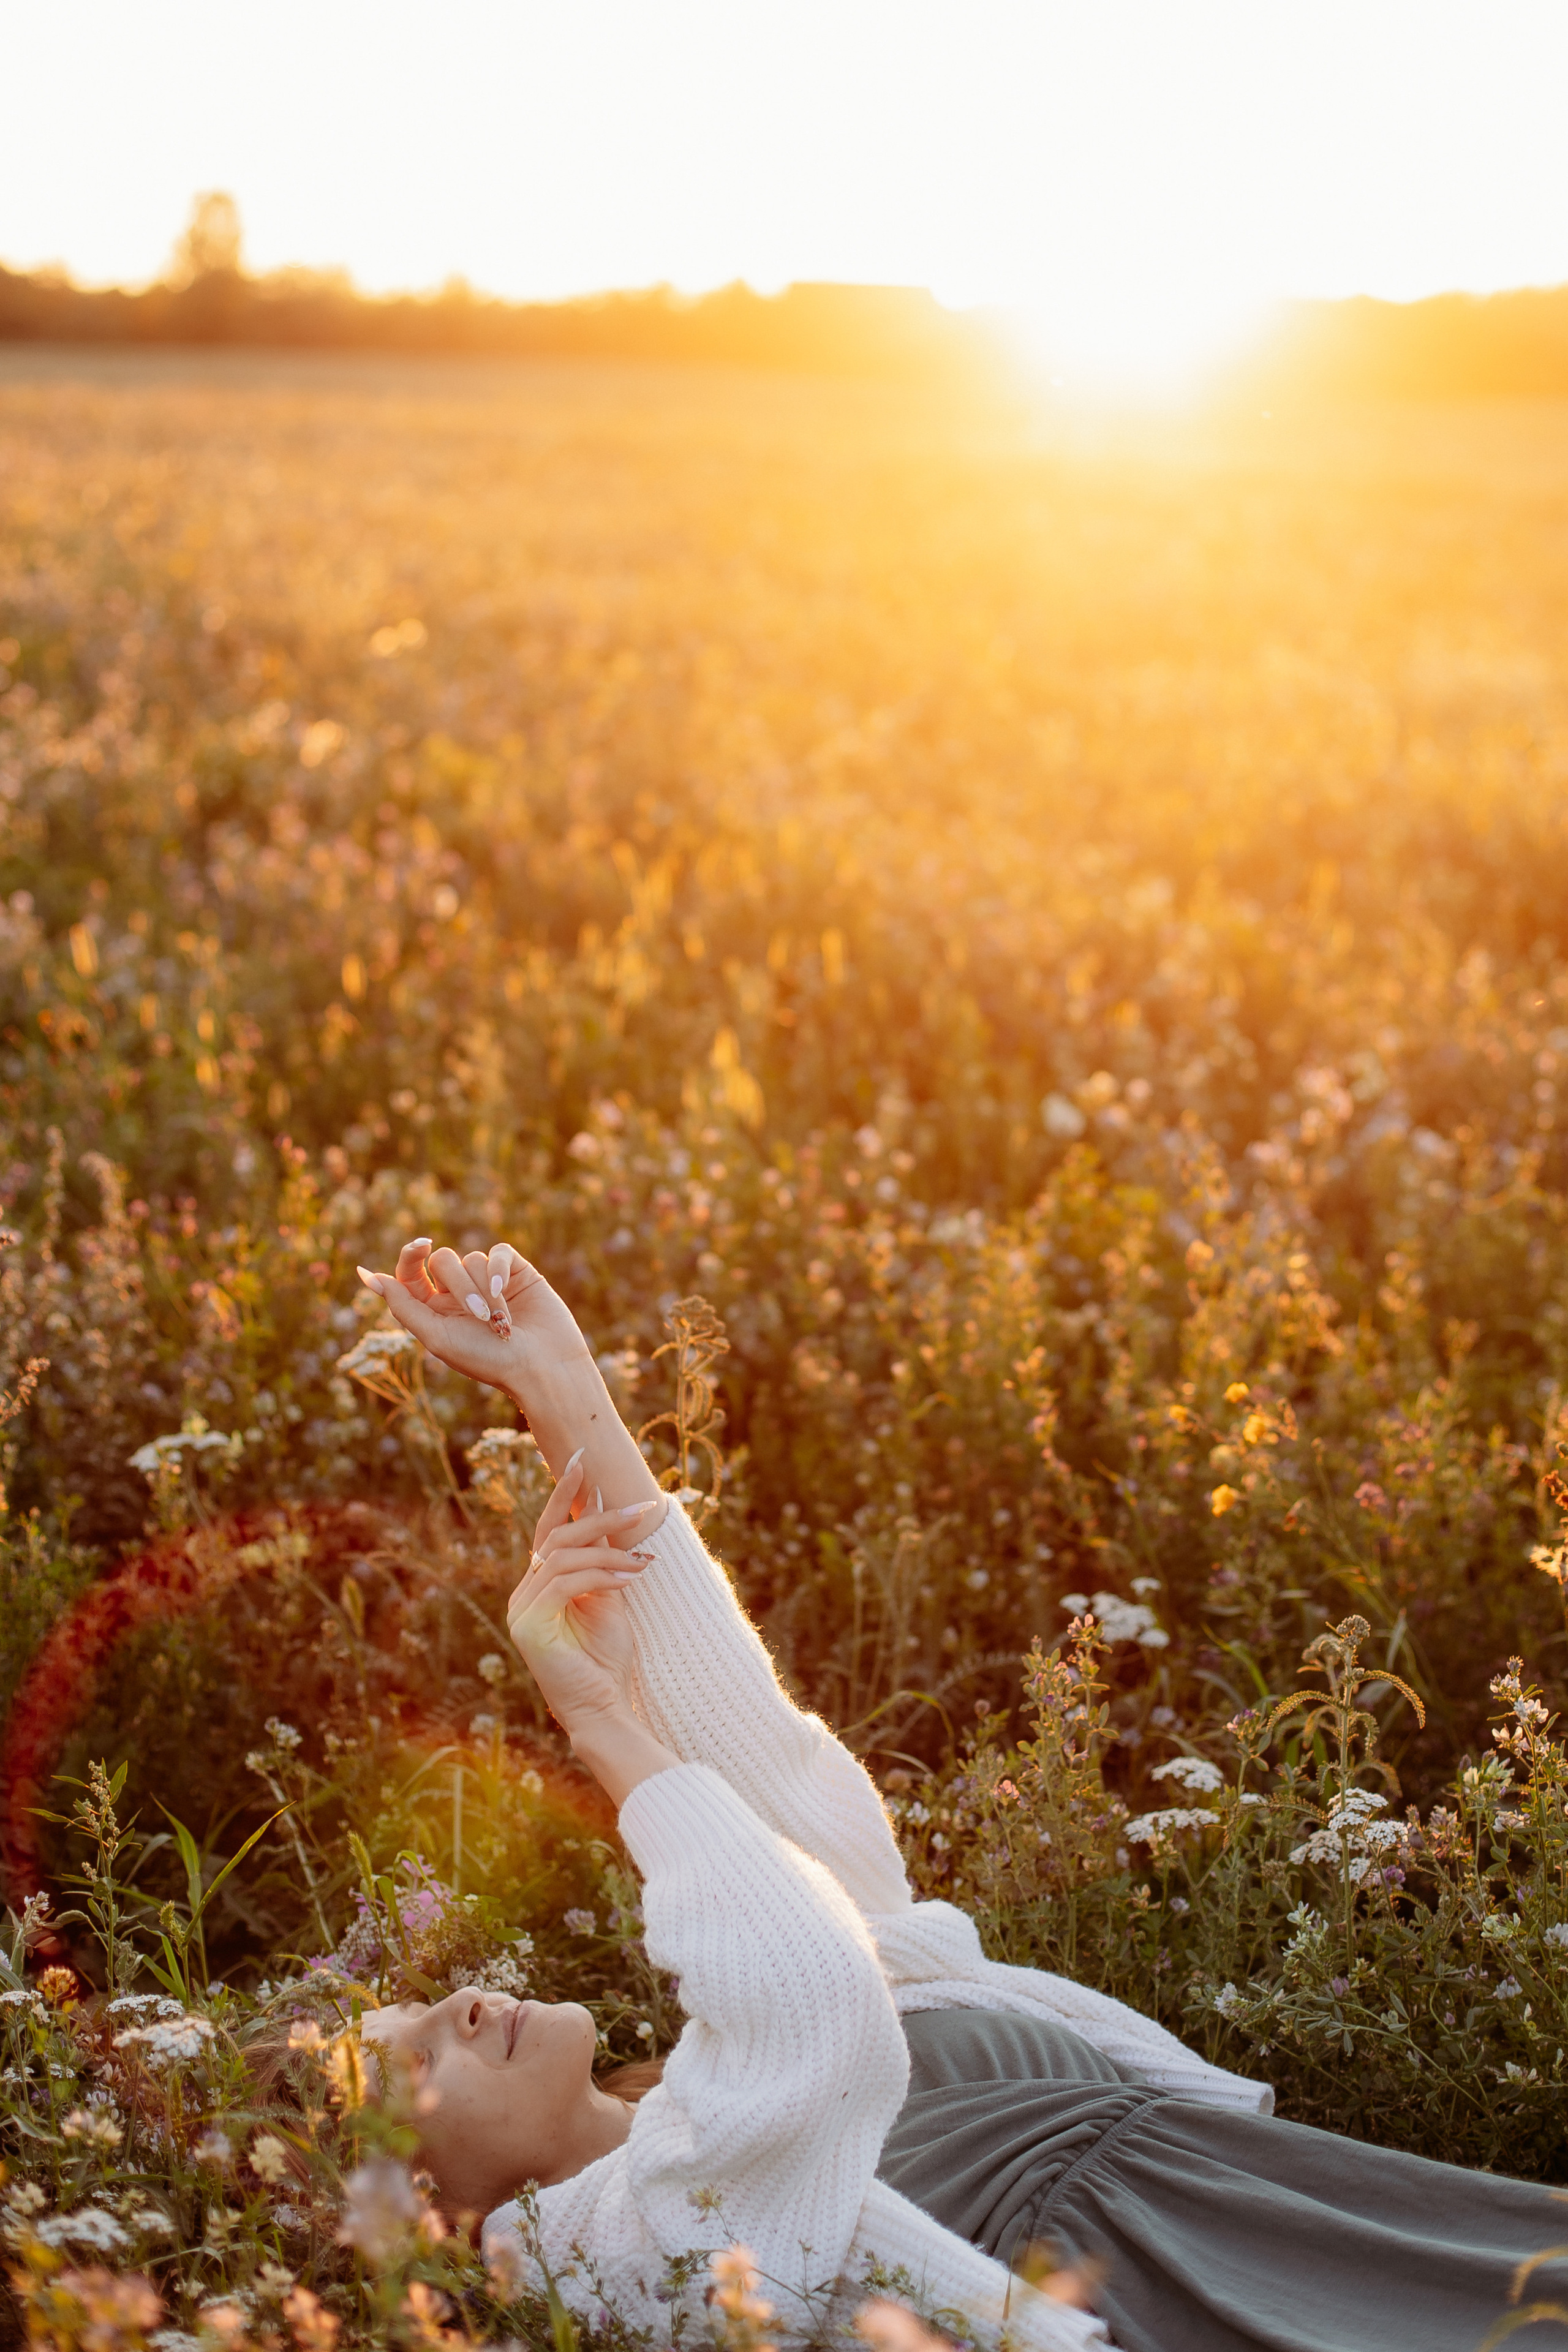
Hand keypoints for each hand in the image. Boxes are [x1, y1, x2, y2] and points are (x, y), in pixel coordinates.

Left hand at [352, 1238, 665, 1512]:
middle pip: (443, 1260)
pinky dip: (500, 1270)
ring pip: (472, 1258)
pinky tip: (507, 1290)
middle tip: (478, 1317)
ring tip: (501, 1322)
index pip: (410, 1272)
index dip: (410, 1255)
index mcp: (433, 1310)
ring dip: (484, 1290)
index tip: (420, 1246)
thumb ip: (403, 1305)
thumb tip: (368, 1276)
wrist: (541, 1367)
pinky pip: (498, 1252)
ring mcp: (487, 1280)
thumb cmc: (487, 1360)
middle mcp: (458, 1293)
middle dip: (459, 1286)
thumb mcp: (436, 1336)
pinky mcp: (515, 1272)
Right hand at [505, 1453, 662, 1734]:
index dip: (564, 1494)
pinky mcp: (529, 1625)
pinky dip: (602, 1573)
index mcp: (538, 1585)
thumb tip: (605, 1508)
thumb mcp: (608, 1596)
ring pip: (563, 1555)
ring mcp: (521, 1609)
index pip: (549, 1530)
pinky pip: (565, 1581)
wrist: (603, 1708)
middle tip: (641, 1506)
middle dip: (599, 1515)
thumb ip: (602, 1558)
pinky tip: (631, 1575)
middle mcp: (523, 1593)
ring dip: (610, 1550)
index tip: (584, 1460)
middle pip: (556, 1536)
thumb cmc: (607, 1658)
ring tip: (646, 1558)